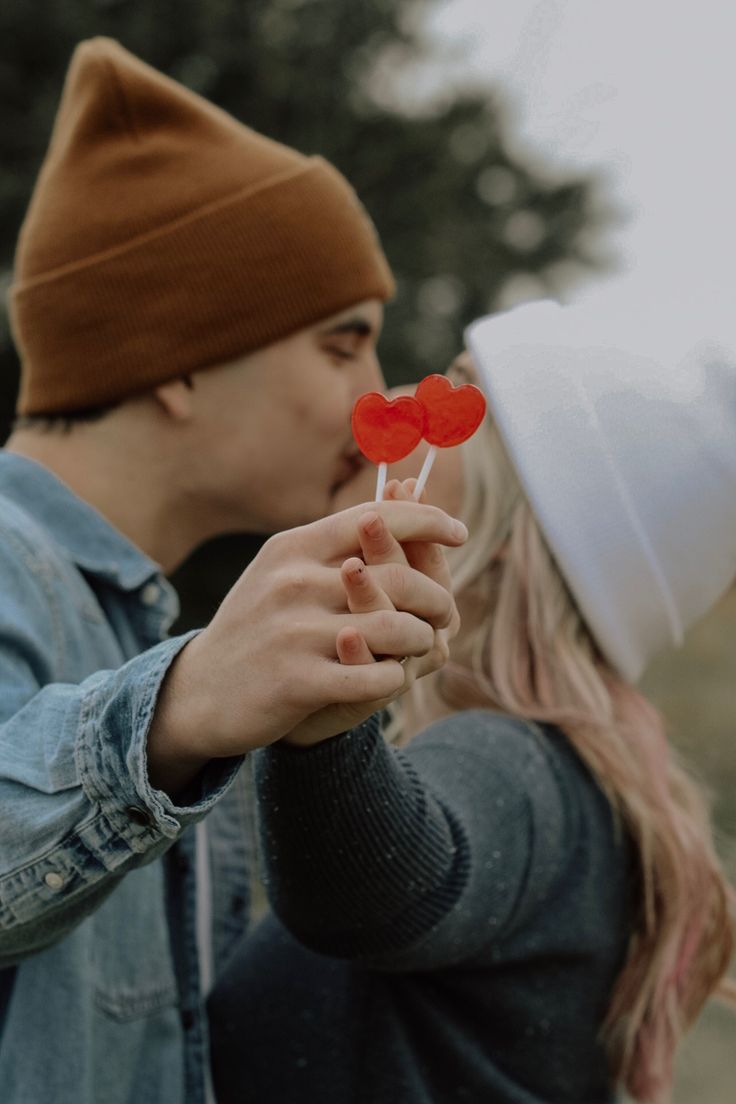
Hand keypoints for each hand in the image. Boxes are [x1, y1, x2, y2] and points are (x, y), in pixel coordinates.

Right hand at [146, 499, 465, 790]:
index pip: (377, 519)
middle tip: (447, 611)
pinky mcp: (296, 682)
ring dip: (421, 640)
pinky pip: (374, 678)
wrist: (198, 693)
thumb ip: (332, 545)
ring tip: (423, 645)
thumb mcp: (281, 571)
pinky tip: (394, 678)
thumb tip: (395, 503)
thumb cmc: (255, 627)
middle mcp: (293, 583)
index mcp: (293, 548)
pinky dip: (396, 679)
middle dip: (436, 595)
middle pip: (396, 578)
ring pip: (395, 629)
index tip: (459, 531)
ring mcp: (293, 632)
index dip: (428, 521)